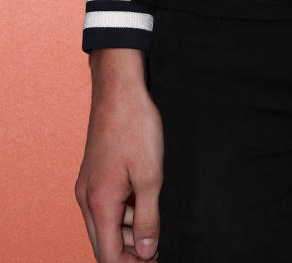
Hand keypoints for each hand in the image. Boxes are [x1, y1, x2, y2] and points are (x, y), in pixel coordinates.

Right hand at [76, 50, 162, 261]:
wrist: (119, 89)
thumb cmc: (135, 126)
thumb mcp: (151, 176)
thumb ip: (149, 218)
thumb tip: (148, 251)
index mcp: (99, 203)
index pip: (109, 255)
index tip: (157, 260)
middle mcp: (87, 198)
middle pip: (106, 243)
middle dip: (132, 251)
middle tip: (160, 247)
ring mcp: (89, 185)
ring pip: (107, 223)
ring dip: (130, 229)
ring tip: (158, 222)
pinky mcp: (95, 174)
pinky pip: (107, 204)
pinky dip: (125, 210)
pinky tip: (146, 200)